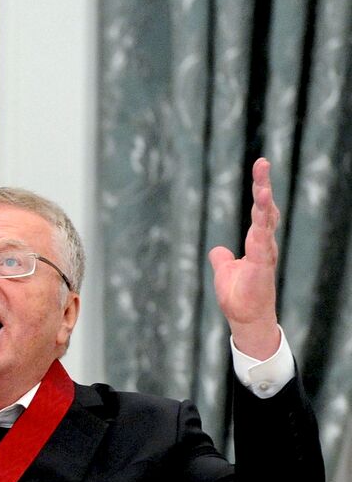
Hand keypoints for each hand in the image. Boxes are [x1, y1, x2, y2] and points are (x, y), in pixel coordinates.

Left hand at [208, 158, 281, 359]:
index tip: (261, 167)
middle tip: (262, 163)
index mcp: (257, 242)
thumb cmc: (239, 295)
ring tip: (262, 185)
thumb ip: (222, 258)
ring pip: (265, 223)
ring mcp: (264, 254)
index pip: (260, 211)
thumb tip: (217, 249)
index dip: (261, 190)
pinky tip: (261, 218)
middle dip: (263, 186)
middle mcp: (264, 244)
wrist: (245, 318)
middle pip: (265, 209)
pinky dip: (261, 231)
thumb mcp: (225, 270)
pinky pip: (261, 245)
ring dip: (263, 204)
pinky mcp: (261, 267)